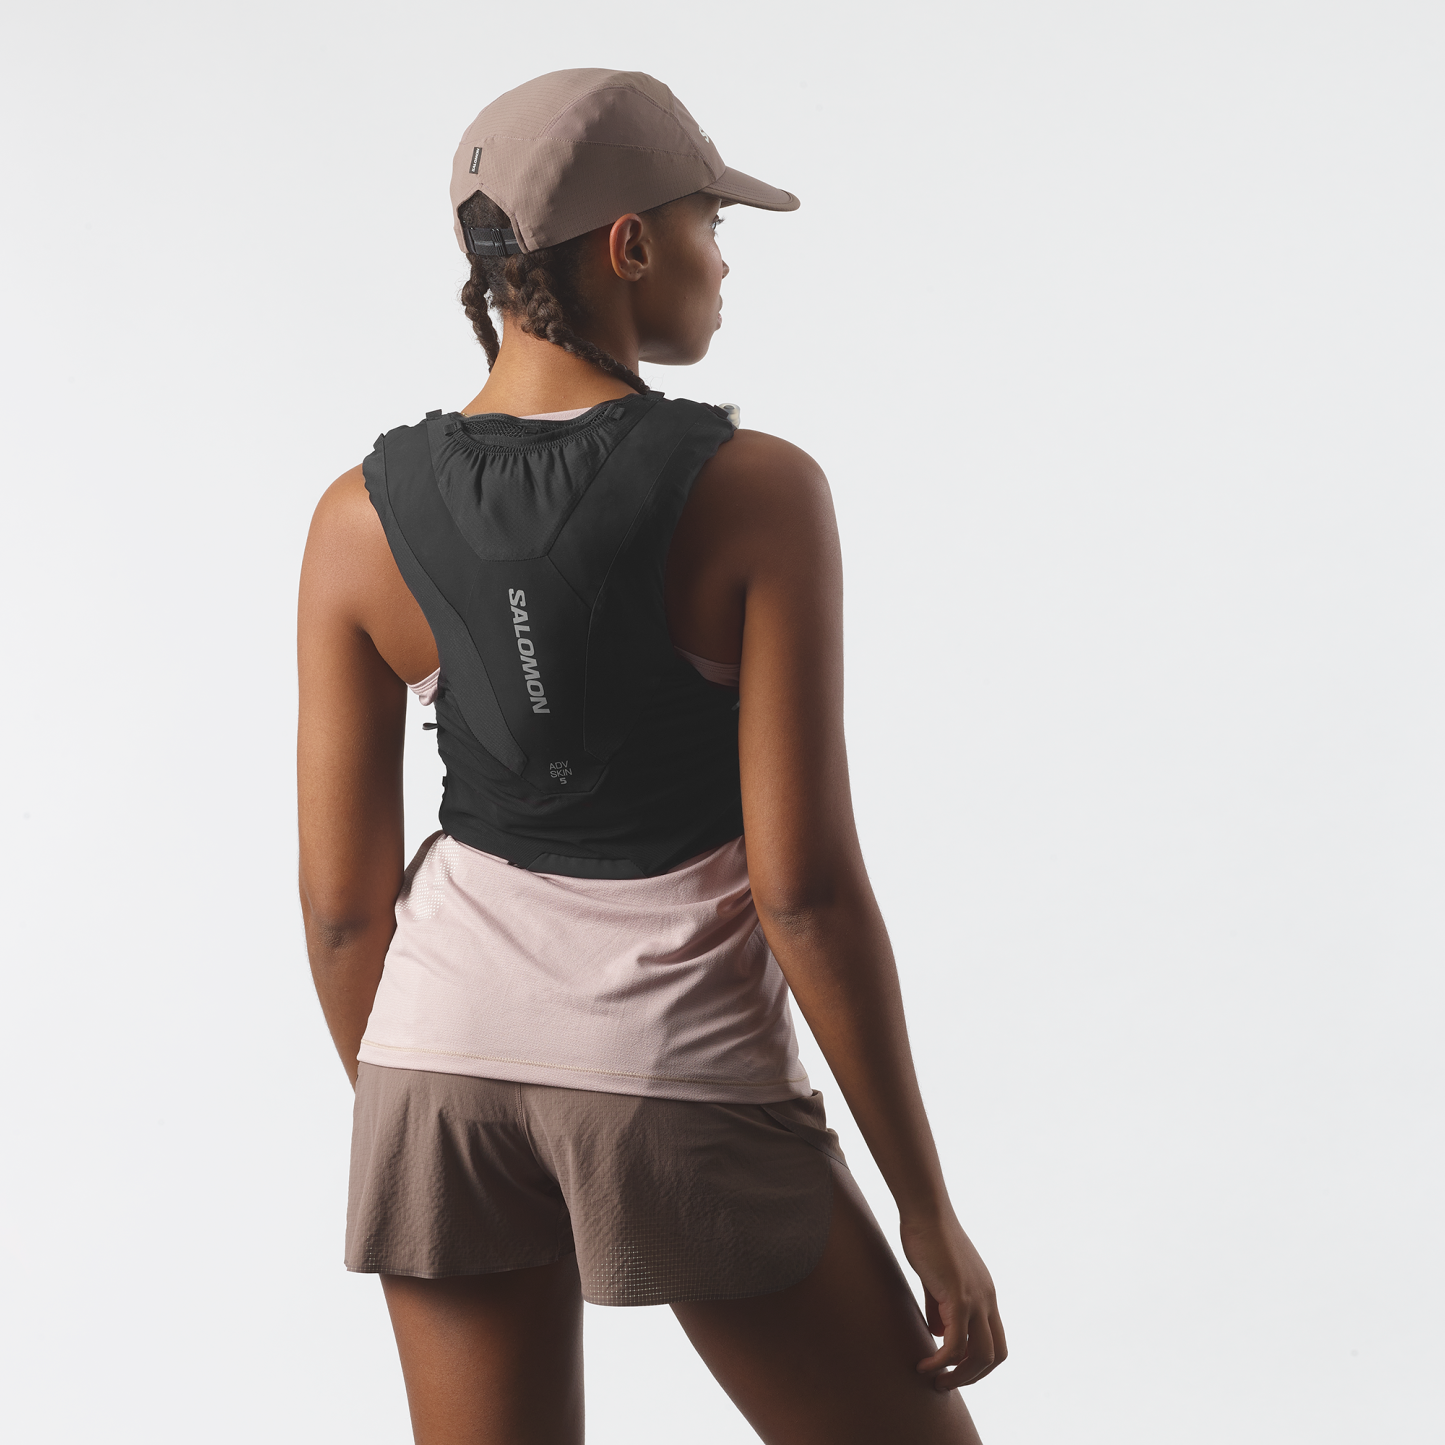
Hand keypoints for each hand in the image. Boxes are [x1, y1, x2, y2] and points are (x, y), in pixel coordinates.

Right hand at [899, 1210, 1006, 1390]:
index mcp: (986, 1294)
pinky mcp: (960, 1297)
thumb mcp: (938, 1278)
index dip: (978, 1363)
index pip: (996, 1341)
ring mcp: (977, 1298)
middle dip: (972, 1377)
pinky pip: (956, 1344)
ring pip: (981, 1355)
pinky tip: (925, 1363)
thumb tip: (940, 1334)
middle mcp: (988, 1299)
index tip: (954, 1370)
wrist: (926, 1211)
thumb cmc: (927, 1237)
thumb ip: (941, 1307)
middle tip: (945, 1383)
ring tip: (934, 1379)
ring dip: (958, 1375)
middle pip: (995, 1355)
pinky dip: (942, 1361)